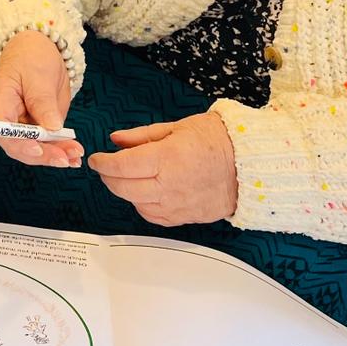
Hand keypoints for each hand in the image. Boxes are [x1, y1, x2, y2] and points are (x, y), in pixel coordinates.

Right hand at [0, 32, 81, 167]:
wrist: (40, 47)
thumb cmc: (31, 55)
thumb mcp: (38, 74)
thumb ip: (43, 101)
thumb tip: (52, 127)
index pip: (2, 130)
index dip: (18, 144)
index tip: (38, 150)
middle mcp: (9, 118)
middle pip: (19, 145)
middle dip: (42, 155)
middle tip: (65, 159)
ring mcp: (24, 123)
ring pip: (35, 147)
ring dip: (55, 155)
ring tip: (76, 156)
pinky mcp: (39, 124)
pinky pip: (47, 142)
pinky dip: (61, 149)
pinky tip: (75, 154)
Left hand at [87, 111, 237, 224]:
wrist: (250, 164)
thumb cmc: (217, 140)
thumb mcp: (177, 127)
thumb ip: (141, 136)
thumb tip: (115, 139)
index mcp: (167, 158)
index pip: (122, 166)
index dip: (103, 163)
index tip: (96, 159)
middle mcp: (170, 185)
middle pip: (124, 188)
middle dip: (108, 178)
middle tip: (106, 168)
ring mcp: (177, 205)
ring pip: (136, 204)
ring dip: (125, 192)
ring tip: (127, 178)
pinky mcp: (185, 218)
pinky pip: (154, 217)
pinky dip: (143, 205)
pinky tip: (145, 193)